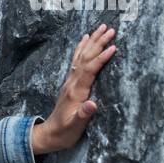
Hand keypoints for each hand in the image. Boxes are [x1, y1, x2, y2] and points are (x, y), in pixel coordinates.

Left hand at [31, 23, 116, 155]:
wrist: (50, 134)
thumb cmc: (65, 132)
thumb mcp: (75, 126)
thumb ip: (84, 115)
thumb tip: (92, 104)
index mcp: (76, 92)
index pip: (89, 70)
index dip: (101, 58)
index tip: (114, 47)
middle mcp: (72, 83)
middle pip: (85, 58)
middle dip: (98, 43)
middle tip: (111, 29)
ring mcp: (70, 81)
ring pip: (81, 56)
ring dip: (91, 41)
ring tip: (101, 27)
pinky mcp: (70, 83)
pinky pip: (76, 60)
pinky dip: (81, 48)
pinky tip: (85, 39)